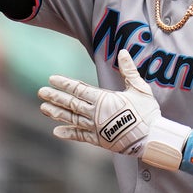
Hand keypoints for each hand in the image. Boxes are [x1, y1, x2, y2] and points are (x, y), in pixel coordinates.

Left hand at [38, 50, 160, 156]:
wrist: (152, 139)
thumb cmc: (147, 113)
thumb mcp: (140, 88)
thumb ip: (129, 70)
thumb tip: (123, 52)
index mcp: (103, 99)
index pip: (78, 89)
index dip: (64, 83)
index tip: (52, 78)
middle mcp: (95, 113)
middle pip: (70, 103)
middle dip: (55, 97)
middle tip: (41, 92)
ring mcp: (95, 127)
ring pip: (71, 119)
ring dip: (56, 113)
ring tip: (43, 108)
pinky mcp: (99, 140)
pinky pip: (80, 136)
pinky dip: (68, 134)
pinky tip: (56, 132)